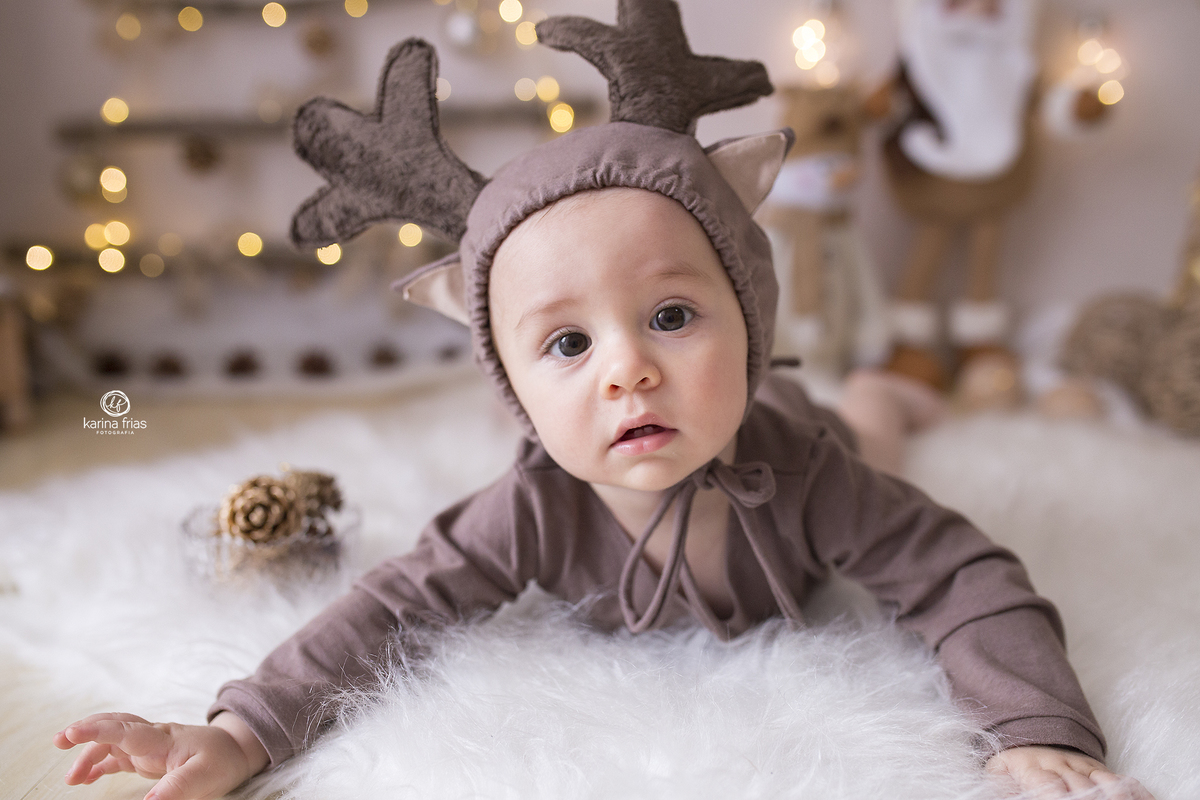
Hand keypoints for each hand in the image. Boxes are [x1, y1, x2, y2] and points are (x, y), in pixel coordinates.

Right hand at [54, 712, 268, 799]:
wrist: (236, 750)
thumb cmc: (223, 759)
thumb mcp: (205, 776)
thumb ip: (177, 788)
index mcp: (164, 739)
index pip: (125, 729)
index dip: (97, 730)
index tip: (71, 734)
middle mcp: (152, 738)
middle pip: (113, 726)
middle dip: (85, 730)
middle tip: (59, 740)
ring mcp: (149, 746)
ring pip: (111, 742)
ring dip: (89, 753)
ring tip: (71, 778)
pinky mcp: (148, 757)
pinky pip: (117, 756)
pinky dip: (99, 765)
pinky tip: (85, 779)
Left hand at [986, 746, 1154, 799]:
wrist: (1027, 733)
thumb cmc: (1012, 764)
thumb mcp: (998, 773)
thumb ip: (1003, 788)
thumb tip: (1004, 795)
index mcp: (1031, 767)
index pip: (1048, 788)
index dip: (1057, 799)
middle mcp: (1059, 764)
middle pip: (1080, 788)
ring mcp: (1080, 764)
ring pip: (1102, 782)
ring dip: (1114, 796)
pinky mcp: (1095, 766)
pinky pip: (1116, 777)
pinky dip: (1130, 789)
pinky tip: (1143, 798)